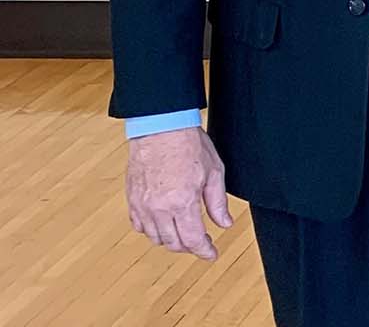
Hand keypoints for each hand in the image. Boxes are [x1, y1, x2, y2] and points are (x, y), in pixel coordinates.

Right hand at [126, 127, 231, 260]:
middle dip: (189, 247)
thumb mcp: (214, 172)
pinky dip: (151, 230)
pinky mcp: (131, 198)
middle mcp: (159, 209)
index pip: (192, 240)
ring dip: (170, 240)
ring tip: (183, 232)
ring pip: (154, 237)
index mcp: (182, 203)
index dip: (204, 251)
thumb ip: (218, 203)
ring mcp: (142, 205)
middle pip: (173, 243)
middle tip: (201, 242)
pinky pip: (138, 225)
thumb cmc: (188, 145)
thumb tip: (224, 224)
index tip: (211, 254)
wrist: (160, 127)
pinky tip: (162, 223)